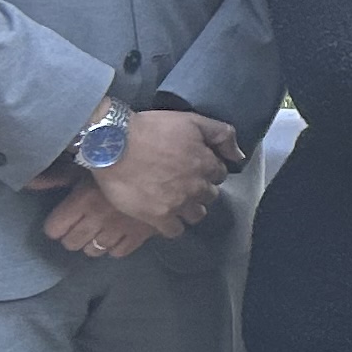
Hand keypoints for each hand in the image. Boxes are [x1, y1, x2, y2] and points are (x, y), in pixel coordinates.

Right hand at [42, 108, 241, 258]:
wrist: (111, 144)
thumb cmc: (151, 128)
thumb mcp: (192, 120)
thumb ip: (222, 135)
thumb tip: (239, 156)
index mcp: (206, 163)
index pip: (219, 174)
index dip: (208, 170)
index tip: (195, 167)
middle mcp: (196, 186)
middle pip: (209, 195)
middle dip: (201, 189)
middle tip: (184, 183)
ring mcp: (177, 203)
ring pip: (196, 215)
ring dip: (190, 208)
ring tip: (176, 200)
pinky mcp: (157, 217)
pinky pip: (175, 230)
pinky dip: (173, 225)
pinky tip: (165, 215)